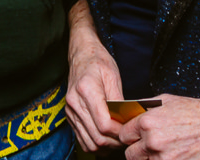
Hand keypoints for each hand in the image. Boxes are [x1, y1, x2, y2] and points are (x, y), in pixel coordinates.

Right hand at [65, 0, 125, 151]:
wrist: (81, 53)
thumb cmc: (98, 61)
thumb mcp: (113, 76)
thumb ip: (119, 101)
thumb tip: (128, 121)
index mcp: (86, 90)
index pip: (104, 124)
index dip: (120, 132)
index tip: (130, 129)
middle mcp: (75, 103)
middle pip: (97, 137)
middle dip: (114, 142)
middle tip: (127, 137)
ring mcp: (70, 111)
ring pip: (89, 142)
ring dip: (105, 146)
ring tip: (117, 139)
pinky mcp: (69, 115)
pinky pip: (82, 139)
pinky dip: (95, 144)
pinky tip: (106, 138)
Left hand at [117, 85, 199, 159]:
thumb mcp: (168, 101)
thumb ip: (146, 109)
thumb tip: (131, 115)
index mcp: (148, 122)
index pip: (123, 135)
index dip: (130, 136)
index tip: (136, 137)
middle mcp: (153, 142)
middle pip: (131, 155)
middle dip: (139, 151)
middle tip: (152, 147)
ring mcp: (164, 159)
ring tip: (168, 151)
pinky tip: (177, 156)